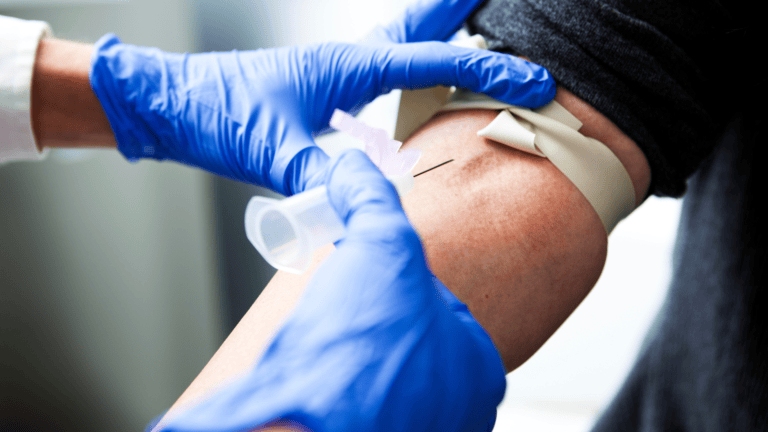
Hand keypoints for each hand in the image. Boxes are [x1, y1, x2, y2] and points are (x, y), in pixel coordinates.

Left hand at [90, 0, 554, 195]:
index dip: (490, 74)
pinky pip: (382, 69)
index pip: (433, 64)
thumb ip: (321, 176)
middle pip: (421, 29)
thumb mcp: (273, 152)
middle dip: (463, 13)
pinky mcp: (324, 88)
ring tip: (472, 22)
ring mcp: (336, 72)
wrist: (173, 105)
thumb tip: (361, 201)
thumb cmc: (217, 115)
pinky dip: (411, 65)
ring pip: (403, 44)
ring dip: (440, 32)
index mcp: (347, 66)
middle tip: (495, 0)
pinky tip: (414, 79)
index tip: (535, 82)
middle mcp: (348, 60)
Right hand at [160, 149, 505, 431]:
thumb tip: (356, 167)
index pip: (443, 304)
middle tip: (346, 293)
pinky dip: (319, 375)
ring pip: (372, 370)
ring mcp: (402, 429)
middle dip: (374, 311)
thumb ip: (372, 199)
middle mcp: (445, 408)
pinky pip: (339, 393)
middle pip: (406, 339)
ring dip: (345, 345)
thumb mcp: (381, 247)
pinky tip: (301, 361)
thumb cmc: (360, 359)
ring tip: (322, 326)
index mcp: (474, 366)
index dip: (400, 274)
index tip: (372, 259)